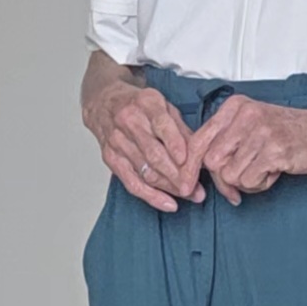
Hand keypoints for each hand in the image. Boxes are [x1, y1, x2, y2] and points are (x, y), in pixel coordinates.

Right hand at [85, 83, 205, 213]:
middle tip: (195, 188)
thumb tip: (202, 153)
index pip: (162, 125)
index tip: (186, 160)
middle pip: (154, 153)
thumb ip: (182, 129)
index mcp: (146, 103)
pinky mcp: (111, 158)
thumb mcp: (165, 106)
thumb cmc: (140, 105)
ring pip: (146, 171)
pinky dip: (151, 196)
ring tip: (190, 195)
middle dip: (177, 174)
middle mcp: (129, 122)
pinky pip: (131, 182)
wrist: (104, 102)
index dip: (175, 144)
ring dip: (170, 187)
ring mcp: (118, 141)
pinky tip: (168, 203)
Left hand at [191, 97, 306, 205]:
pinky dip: (260, 185)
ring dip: (246, 183)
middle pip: (211, 162)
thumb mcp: (252, 126)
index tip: (185, 186)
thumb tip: (196, 172)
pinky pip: (249, 181)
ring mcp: (261, 131)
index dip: (188, 168)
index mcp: (235, 107)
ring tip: (266, 170)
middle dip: (223, 181)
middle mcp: (245, 115)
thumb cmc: (289, 133)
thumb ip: (225, 142)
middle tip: (242, 183)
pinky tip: (275, 173)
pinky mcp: (276, 150)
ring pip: (229, 175)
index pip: (197, 140)